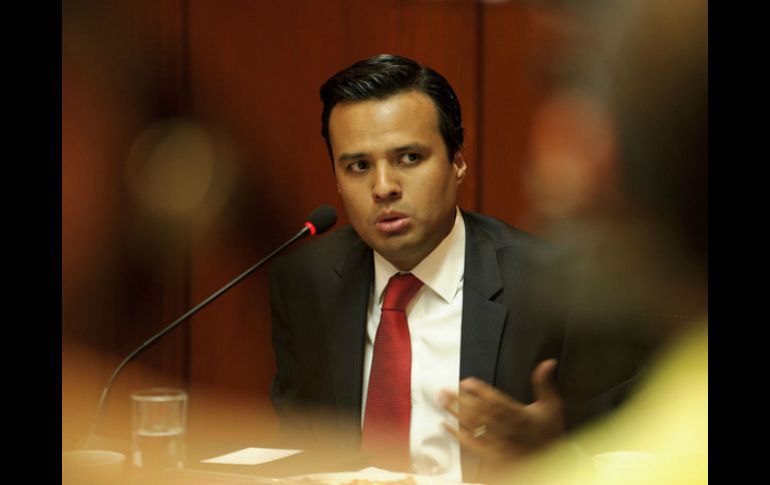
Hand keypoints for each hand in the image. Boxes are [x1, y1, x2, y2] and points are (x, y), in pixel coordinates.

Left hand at [439, 359, 564, 464]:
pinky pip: (472, 444)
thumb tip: (548, 362)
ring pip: (473, 426)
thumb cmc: (549, 432)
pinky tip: (445, 425)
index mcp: (520, 415)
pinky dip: (457, 434)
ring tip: (441, 402)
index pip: (496, 400)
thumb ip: (544, 383)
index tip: (466, 382)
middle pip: (479, 412)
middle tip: (443, 390)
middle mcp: (507, 428)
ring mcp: (498, 442)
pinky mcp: (492, 454)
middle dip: (460, 400)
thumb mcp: (551, 405)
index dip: (480, 390)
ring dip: (455, 413)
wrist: (551, 460)